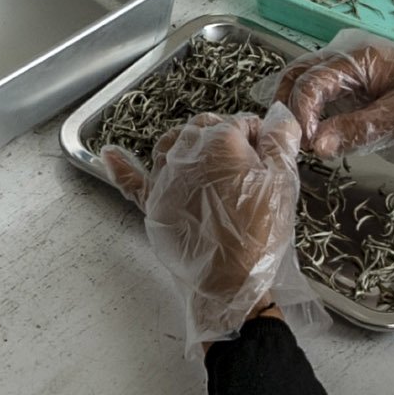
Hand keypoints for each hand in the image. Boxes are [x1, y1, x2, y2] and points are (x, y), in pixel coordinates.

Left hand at [103, 108, 307, 345]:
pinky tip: (110, 155)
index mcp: (220, 141)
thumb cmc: (260, 232)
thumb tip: (279, 115)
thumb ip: (280, 142)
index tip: (265, 155)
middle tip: (243, 164)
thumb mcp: (283, 183)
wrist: (231, 278)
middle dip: (224, 137)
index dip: (256, 139)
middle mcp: (186, 153)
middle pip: (203, 128)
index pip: (239, 122)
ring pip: (170, 144)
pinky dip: (121, 167)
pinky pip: (131, 181)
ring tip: (205, 157)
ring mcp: (165, 178)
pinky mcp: (152, 204)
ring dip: (188, 144)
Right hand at [273, 38, 393, 172]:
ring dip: (302, 115)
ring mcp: (360, 81)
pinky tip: (321, 143)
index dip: (300, 111)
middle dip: (290, 105)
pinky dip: (320, 122)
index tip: (304, 144)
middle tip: (289, 142)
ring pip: (314, 91)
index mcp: (361, 57)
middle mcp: (354, 63)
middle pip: (303, 77)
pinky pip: (333, 107)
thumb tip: (315, 144)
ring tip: (304, 146)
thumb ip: (359, 128)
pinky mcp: (368, 100)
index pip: (312, 79)